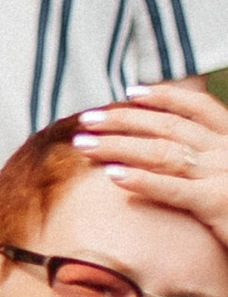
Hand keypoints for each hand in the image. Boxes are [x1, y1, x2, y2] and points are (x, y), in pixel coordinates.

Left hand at [74, 80, 227, 241]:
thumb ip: (211, 166)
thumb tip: (179, 156)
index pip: (198, 108)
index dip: (163, 97)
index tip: (129, 92)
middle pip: (168, 126)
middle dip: (123, 119)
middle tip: (86, 119)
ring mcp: (226, 175)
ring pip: (162, 151)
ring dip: (118, 144)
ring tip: (84, 144)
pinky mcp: (219, 204)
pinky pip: (174, 188)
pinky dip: (142, 179)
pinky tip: (113, 176)